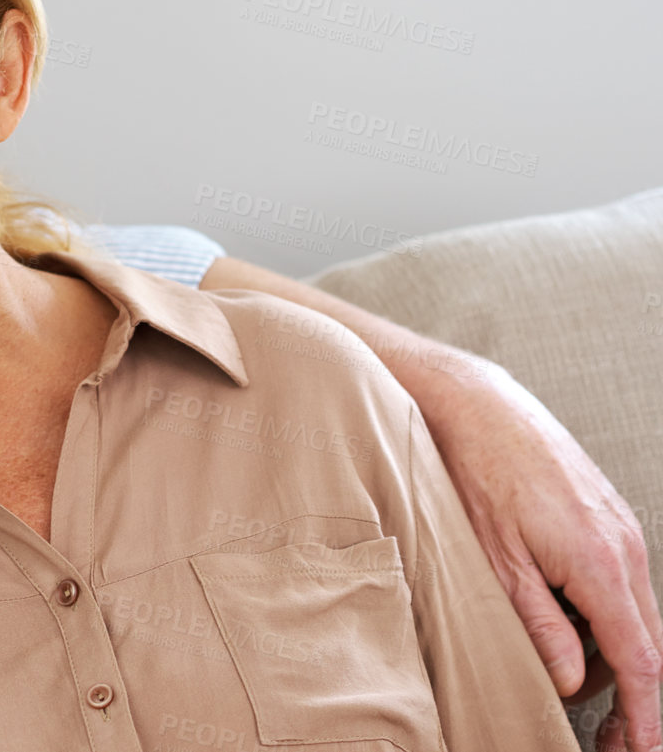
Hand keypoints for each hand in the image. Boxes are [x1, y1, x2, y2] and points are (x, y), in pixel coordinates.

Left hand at [419, 361, 662, 751]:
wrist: (478, 403)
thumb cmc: (476, 473)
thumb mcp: (495, 560)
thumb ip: (538, 625)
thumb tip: (571, 680)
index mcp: (600, 564)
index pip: (639, 660)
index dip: (645, 715)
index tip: (639, 750)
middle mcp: (625, 547)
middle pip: (645, 642)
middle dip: (634, 697)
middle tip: (608, 741)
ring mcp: (622, 529)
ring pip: (632, 612)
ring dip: (616, 655)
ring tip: (581, 687)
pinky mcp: (607, 517)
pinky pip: (619, 583)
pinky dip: (604, 615)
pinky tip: (568, 625)